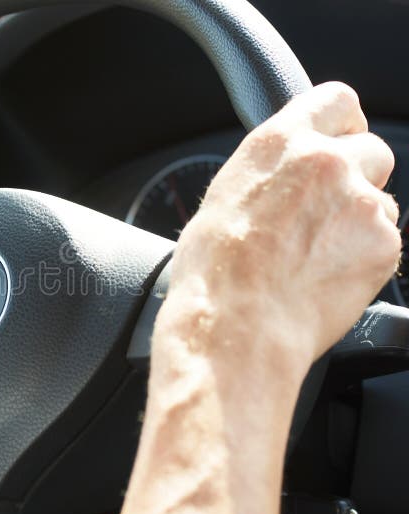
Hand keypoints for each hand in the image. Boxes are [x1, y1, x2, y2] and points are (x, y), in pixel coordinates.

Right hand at [116, 83, 399, 513]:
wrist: (236, 326)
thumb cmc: (214, 274)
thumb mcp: (223, 201)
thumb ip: (267, 175)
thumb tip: (281, 179)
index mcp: (279, 144)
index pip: (337, 101)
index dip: (341, 124)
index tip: (339, 140)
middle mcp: (327, 163)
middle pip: (371, 151)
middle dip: (355, 178)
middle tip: (324, 215)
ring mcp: (361, 203)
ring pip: (380, 203)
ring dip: (358, 224)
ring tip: (314, 259)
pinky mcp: (384, 246)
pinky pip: (386, 243)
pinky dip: (364, 259)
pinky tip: (325, 279)